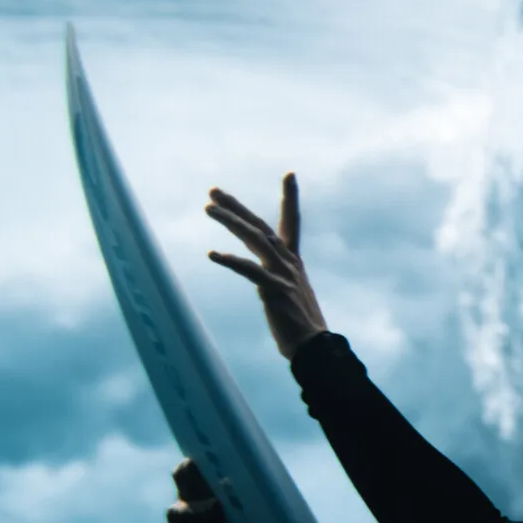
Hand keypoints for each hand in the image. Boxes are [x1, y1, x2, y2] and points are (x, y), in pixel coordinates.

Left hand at [205, 172, 329, 360]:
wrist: (314, 348)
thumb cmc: (300, 326)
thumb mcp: (290, 293)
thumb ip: (276, 277)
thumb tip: (263, 274)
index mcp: (293, 261)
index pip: (291, 222)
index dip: (290, 198)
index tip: (290, 174)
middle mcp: (289, 263)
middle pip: (260, 225)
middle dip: (237, 206)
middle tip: (213, 191)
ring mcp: (283, 275)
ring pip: (255, 239)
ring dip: (231, 221)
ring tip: (208, 208)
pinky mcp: (275, 291)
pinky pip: (250, 271)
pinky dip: (231, 261)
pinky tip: (212, 254)